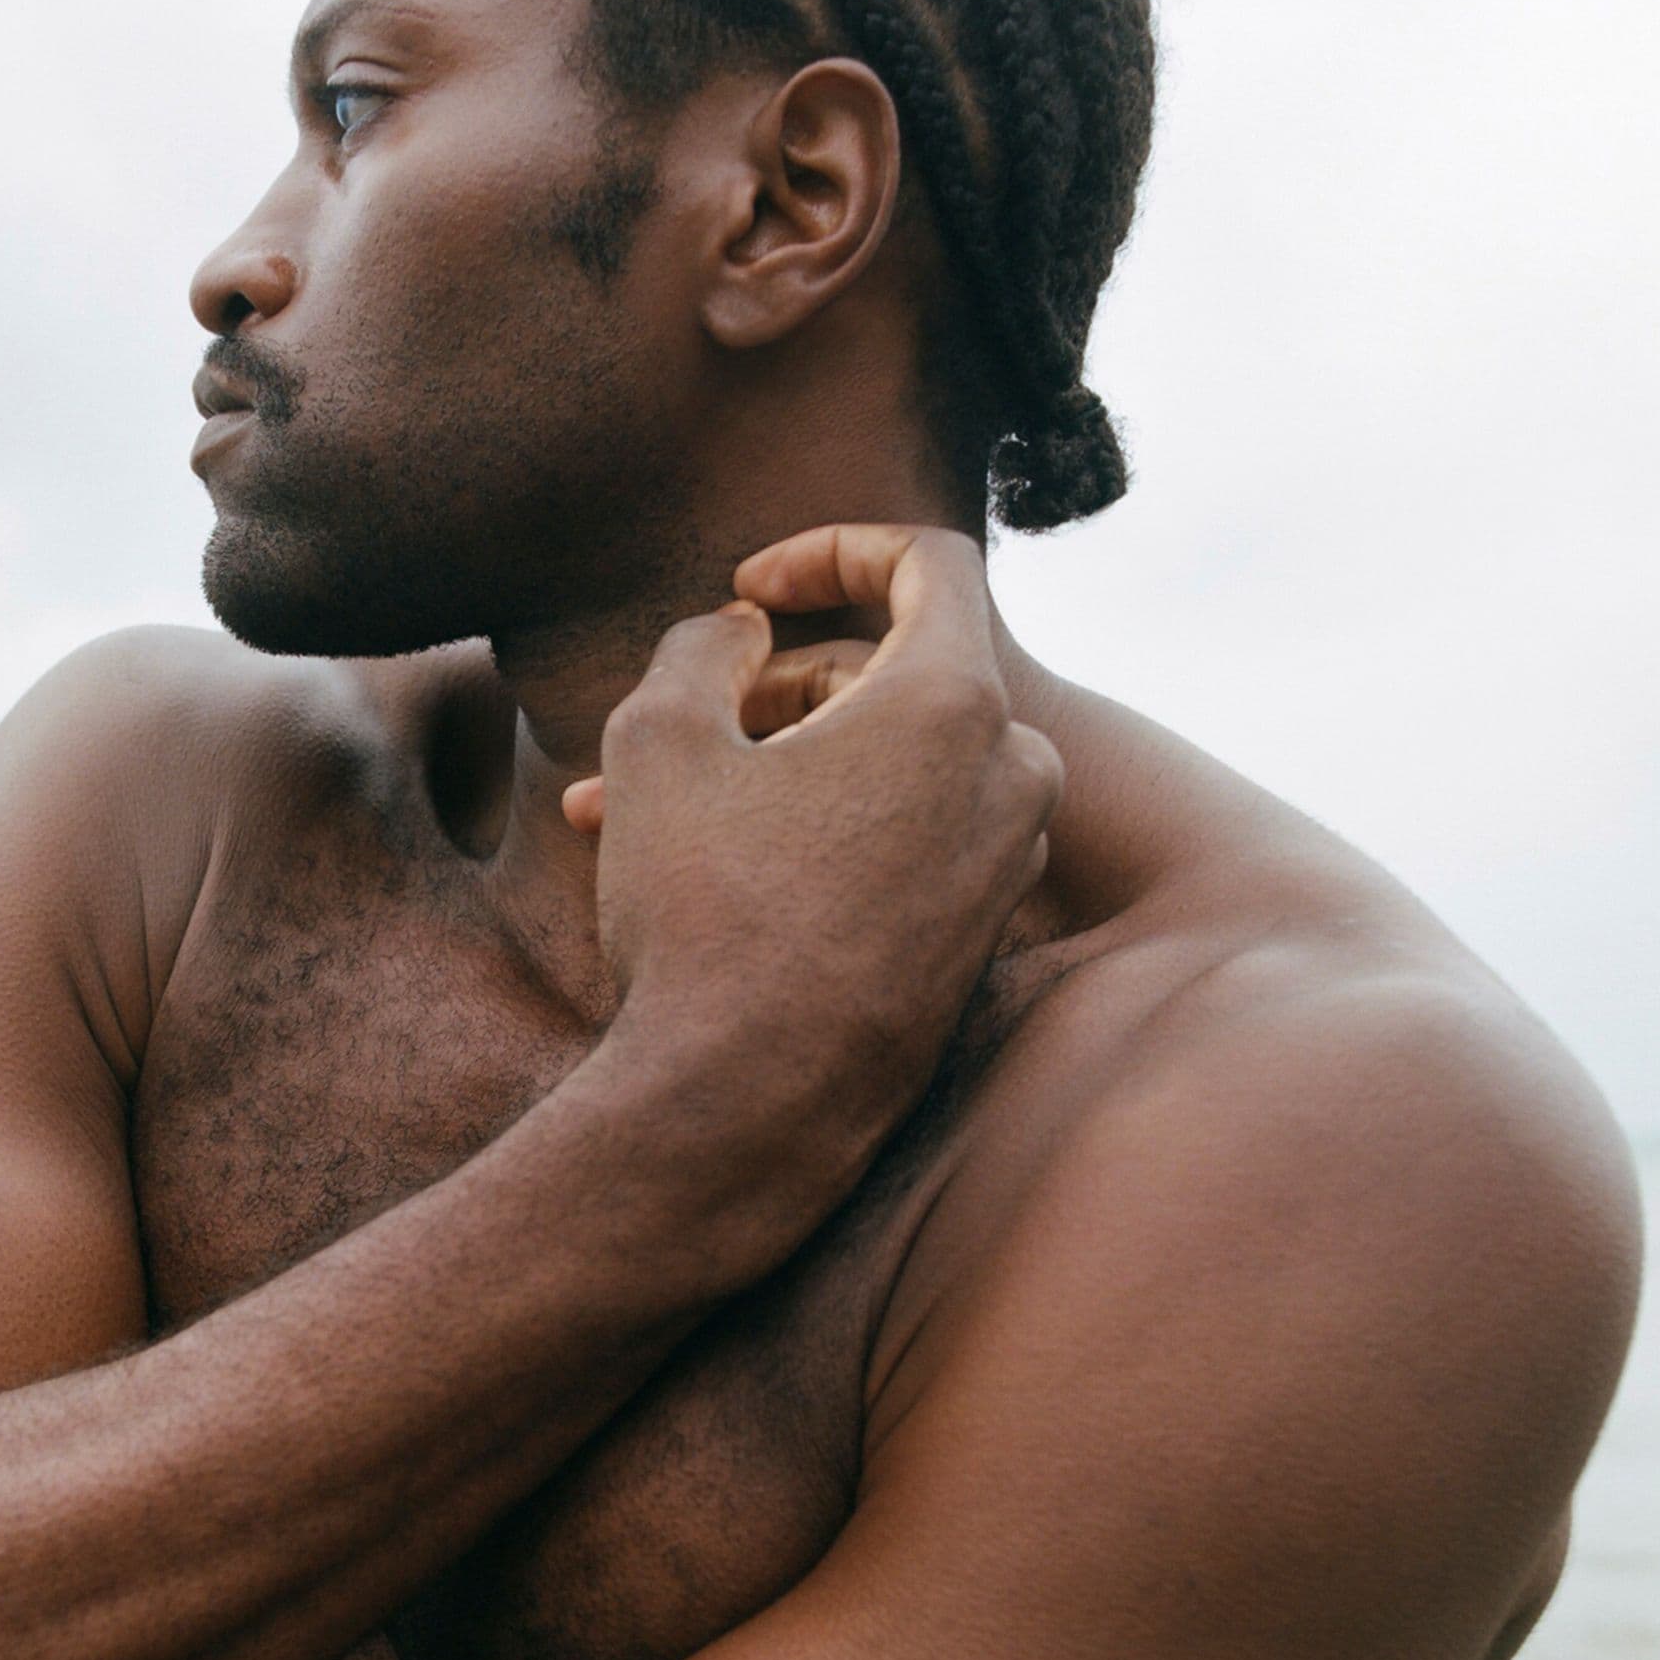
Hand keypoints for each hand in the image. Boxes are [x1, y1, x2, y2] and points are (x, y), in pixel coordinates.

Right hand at [569, 526, 1060, 1187]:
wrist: (746, 1109)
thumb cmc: (705, 915)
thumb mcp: (659, 740)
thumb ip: (707, 648)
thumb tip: (746, 634)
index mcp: (956, 704)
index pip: (930, 563)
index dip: (832, 550)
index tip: (749, 589)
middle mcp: (1013, 779)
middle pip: (896, 675)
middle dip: (774, 686)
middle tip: (679, 724)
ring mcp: (1004, 870)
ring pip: (892, 767)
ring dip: (778, 767)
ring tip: (646, 807)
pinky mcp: (977, 944)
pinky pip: (904, 844)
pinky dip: (817, 833)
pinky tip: (706, 873)